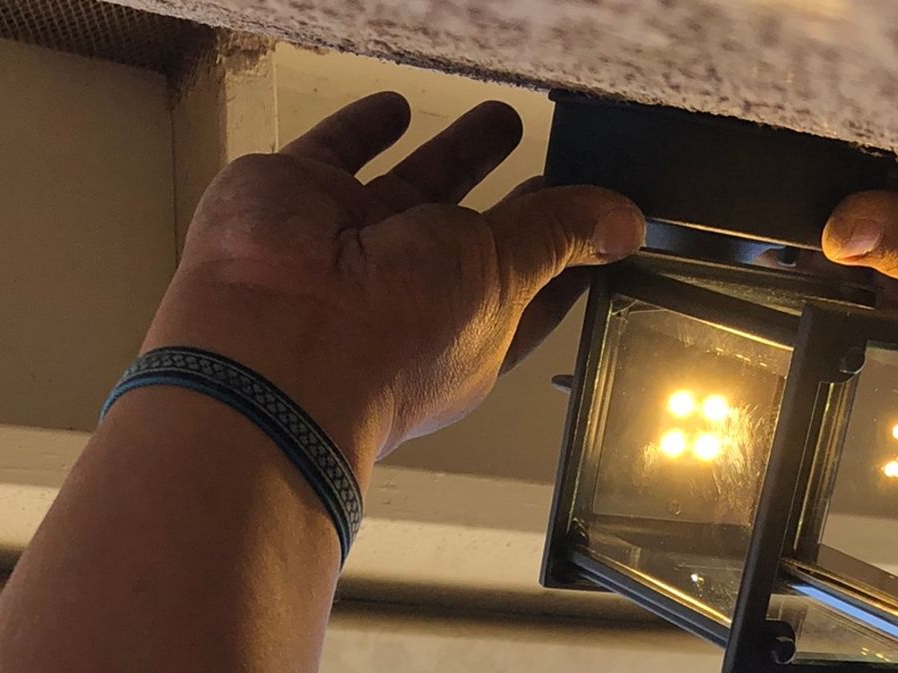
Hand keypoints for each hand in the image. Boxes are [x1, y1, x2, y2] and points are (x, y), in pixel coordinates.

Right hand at [142, 92, 644, 471]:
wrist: (273, 339)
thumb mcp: (504, 278)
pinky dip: (364, 128)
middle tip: (550, 170)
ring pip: (416, 188)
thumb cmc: (388, 341)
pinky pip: (338, 152)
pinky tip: (393, 106)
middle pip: (474, 237)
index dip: (567, 263)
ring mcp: (353, 246)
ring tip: (502, 119)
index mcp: (466, 334)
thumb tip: (624, 222)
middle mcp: (408, 294)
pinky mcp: (303, 198)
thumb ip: (559, 237)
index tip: (599, 236)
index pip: (531, 296)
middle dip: (514, 205)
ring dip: (457, 155)